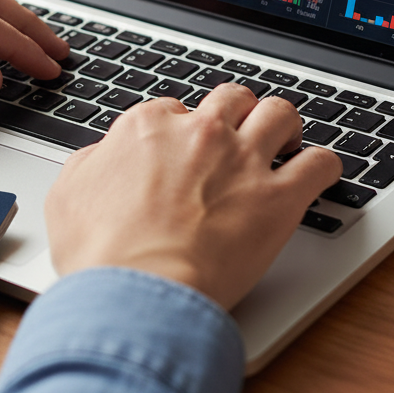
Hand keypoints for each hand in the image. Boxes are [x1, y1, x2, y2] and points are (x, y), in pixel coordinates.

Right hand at [45, 84, 341, 309]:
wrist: (134, 294)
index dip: (184, 130)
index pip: (176, 110)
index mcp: (149, 127)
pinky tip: (320, 174)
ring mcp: (243, 162)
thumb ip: (92, 163)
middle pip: (232, 98)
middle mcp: (201, 133)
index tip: (188, 149)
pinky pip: (319, 163)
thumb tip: (104, 156)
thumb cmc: (100, 254)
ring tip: (287, 143)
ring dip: (285, 126)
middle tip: (241, 136)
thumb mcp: (69, 195)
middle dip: (238, 113)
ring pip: (280, 114)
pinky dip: (325, 166)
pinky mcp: (278, 198)